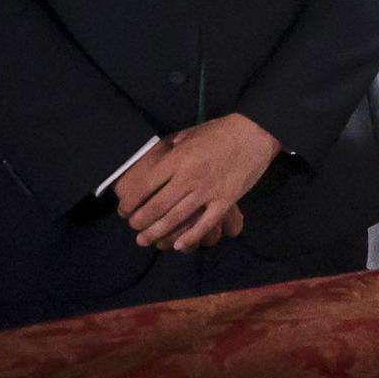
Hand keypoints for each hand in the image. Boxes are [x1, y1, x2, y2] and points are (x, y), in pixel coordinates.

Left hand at [116, 114, 280, 251]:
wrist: (255, 133)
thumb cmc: (220, 131)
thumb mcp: (190, 134)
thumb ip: (172, 150)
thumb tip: (154, 160)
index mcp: (178, 159)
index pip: (146, 186)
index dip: (131, 202)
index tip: (124, 211)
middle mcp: (189, 177)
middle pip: (158, 206)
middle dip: (141, 222)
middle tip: (134, 228)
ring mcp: (208, 191)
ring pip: (177, 218)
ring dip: (157, 233)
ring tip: (145, 240)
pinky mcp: (226, 200)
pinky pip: (205, 224)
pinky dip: (191, 237)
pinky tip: (179, 245)